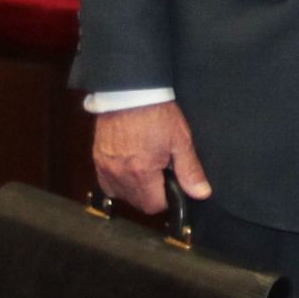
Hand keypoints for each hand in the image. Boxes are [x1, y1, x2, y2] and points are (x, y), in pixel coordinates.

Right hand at [92, 102, 212, 216]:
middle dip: (151, 194)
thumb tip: (201, 193)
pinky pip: (106, 183)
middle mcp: (120, 174)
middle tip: (160, 173)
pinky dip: (118, 181)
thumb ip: (189, 171)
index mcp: (142, 172)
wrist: (130, 92)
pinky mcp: (97, 159)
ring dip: (134, 189)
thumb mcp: (180, 141)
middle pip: (137, 202)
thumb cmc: (156, 114)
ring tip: (145, 168)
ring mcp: (106, 167)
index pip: (153, 206)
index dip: (166, 199)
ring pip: (121, 194)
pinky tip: (128, 168)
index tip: (171, 184)